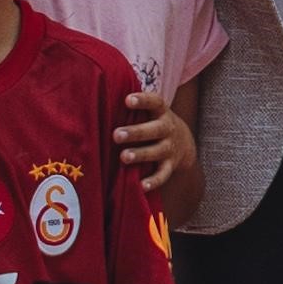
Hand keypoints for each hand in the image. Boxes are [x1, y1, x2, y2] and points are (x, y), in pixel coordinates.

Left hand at [115, 86, 201, 206]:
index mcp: (161, 112)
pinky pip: (163, 175)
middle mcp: (167, 129)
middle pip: (154, 129)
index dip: (143, 100)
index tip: (128, 100)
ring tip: (124, 157)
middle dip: (136, 132)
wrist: (184, 142)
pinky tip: (141, 186)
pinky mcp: (170, 166)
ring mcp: (169, 148)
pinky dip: (154, 181)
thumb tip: (98, 97)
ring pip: (156, 152)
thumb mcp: (150, 112)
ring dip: (140, 154)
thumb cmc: (153, 122)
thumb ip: (132, 108)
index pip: (155, 102)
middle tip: (116, 135)